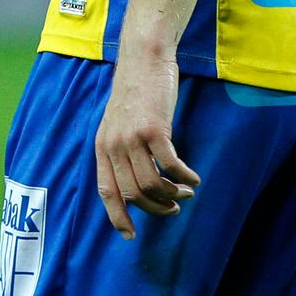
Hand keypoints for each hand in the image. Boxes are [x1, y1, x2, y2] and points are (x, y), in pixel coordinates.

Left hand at [93, 52, 199, 239]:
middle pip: (133, 193)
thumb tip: (134, 183)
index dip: (117, 216)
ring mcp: (132, 138)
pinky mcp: (154, 129)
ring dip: (173, 194)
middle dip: (155, 209)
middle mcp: (113, 145)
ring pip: (152, 184)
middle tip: (173, 208)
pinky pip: (171, 166)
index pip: (106, 191)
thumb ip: (120, 149)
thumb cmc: (135, 92)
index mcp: (102, 146)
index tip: (130, 235)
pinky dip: (184, 177)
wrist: (144, 60)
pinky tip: (194, 178)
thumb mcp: (117, 123)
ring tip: (186, 192)